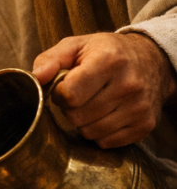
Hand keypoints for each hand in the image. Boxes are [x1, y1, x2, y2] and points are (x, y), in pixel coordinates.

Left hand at [32, 32, 176, 148]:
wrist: (152, 61)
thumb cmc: (107, 53)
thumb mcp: (77, 45)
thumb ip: (51, 59)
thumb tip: (36, 78)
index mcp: (109, 61)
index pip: (69, 95)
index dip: (60, 94)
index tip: (65, 86)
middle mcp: (128, 85)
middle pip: (77, 117)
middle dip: (72, 108)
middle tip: (81, 95)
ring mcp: (139, 108)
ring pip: (90, 133)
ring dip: (84, 122)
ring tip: (94, 103)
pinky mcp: (145, 125)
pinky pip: (106, 142)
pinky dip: (100, 132)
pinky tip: (106, 114)